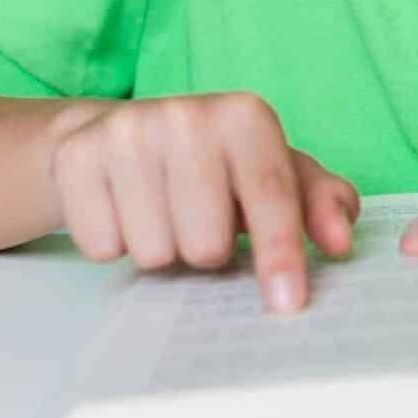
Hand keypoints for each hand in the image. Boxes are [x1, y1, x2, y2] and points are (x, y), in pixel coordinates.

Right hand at [44, 91, 360, 314]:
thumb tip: (341, 241)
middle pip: (206, 243)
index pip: (269, 196)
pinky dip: (117, 243)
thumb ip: (319, 203)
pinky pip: (103, 246)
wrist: (118, 134)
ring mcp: (125, 132)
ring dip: (163, 250)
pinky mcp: (75, 157)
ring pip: (154, 252)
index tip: (286, 303)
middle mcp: (184, 113)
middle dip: (207, 250)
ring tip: (164, 215)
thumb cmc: (216, 166)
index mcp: (245, 116)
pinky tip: (125, 211)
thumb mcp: (275, 173)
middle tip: (201, 223)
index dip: (280, 255)